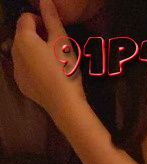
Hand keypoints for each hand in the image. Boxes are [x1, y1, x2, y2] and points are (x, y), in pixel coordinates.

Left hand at [12, 0, 85, 121]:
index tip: (54, 31)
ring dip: (33, 50)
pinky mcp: (21, 84)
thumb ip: (51, 18)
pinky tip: (46, 74)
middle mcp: (14, 52)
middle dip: (35, 35)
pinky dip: (32, 66)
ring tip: (52, 60)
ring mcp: (16, 70)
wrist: (65, 105)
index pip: (26, 18)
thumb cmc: (66, 69)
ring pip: (22, 51)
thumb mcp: (62, 41)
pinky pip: (23, 67)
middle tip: (55, 46)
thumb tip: (44, 0)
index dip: (40, 20)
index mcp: (24, 39)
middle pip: (22, 34)